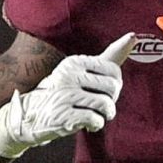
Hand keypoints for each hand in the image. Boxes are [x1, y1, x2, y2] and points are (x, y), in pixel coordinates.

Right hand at [0, 33, 133, 156]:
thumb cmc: (61, 93)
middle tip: (98, 105)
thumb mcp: (80, 72)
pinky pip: (95, 120)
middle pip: (113, 88)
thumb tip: (134, 37)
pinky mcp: (63, 116)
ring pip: (106, 105)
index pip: (113, 70)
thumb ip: (107, 57)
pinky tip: (86, 124)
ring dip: (104, 115)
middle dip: (111, 101)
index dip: (114, 85)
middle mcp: (69, 75)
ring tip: (94, 115)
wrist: (28, 116)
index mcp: (75, 62)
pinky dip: (95, 125)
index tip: (102, 91)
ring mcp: (65, 95)